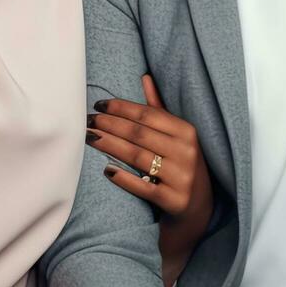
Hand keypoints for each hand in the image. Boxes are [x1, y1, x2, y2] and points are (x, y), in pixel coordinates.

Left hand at [90, 74, 215, 283]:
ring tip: (89, 138)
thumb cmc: (180, 165)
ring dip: (110, 146)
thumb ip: (159, 109)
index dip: (121, 108)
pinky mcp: (174, 201)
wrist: (198, 209)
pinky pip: (143, 187)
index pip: (148, 115)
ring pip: (138, 157)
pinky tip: (105, 170)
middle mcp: (187, 153)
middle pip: (139, 134)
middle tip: (87, 121)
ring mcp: (181, 178)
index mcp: (187, 132)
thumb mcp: (177, 137)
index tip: (99, 105)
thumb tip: (145, 77)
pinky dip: (123, 178)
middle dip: (110, 125)